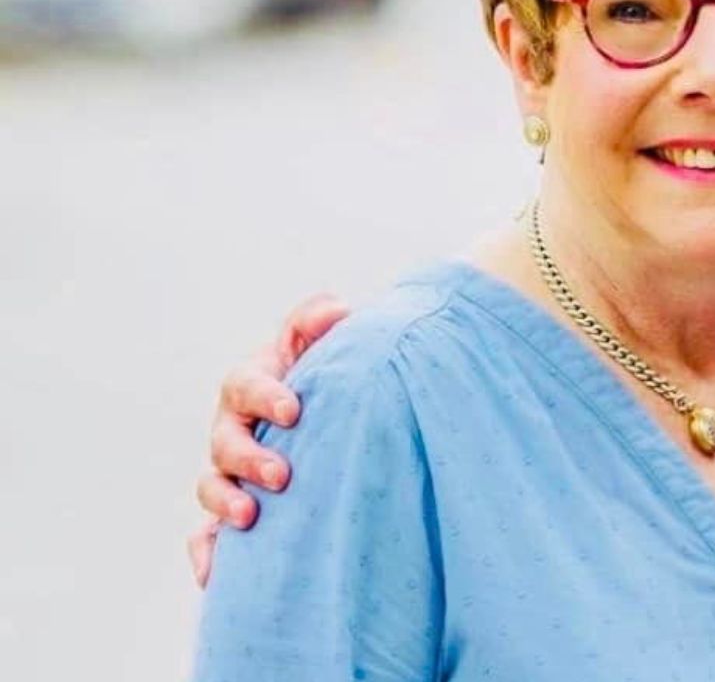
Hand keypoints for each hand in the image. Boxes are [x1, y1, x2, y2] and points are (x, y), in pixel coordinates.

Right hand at [187, 293, 349, 586]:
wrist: (334, 415)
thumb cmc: (328, 375)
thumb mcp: (324, 344)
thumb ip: (320, 323)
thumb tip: (338, 310)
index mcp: (252, 384)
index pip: (246, 383)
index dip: (266, 395)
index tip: (295, 410)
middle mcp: (233, 427)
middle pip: (225, 441)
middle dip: (249, 458)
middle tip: (282, 474)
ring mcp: (228, 470)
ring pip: (211, 486)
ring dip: (225, 503)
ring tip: (250, 518)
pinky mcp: (229, 511)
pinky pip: (206, 536)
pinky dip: (206, 553)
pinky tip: (214, 575)